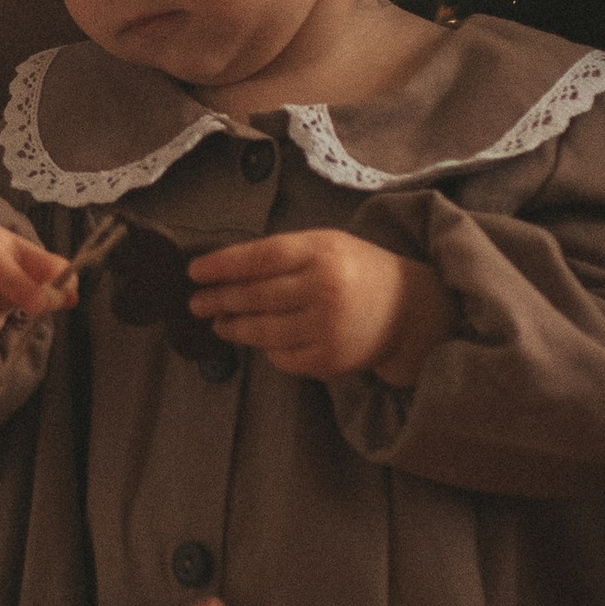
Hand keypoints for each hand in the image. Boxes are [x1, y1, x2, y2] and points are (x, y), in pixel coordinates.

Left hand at [188, 230, 454, 386]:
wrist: (410, 309)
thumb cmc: (357, 270)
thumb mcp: (327, 246)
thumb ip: (283, 255)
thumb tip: (226, 270)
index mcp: (322, 252)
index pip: (260, 257)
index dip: (222, 265)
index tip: (194, 272)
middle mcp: (324, 289)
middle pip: (255, 296)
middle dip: (219, 300)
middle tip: (196, 302)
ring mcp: (327, 328)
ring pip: (263, 331)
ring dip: (234, 327)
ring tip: (219, 323)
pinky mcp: (329, 359)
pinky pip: (281, 357)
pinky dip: (267, 348)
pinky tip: (260, 340)